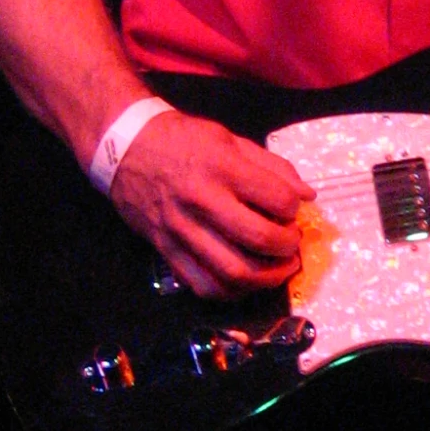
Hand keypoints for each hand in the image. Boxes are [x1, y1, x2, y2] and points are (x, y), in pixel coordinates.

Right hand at [106, 111, 313, 298]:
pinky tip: (248, 280)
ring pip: (234, 272)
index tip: (293, 207)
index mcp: (221, 167)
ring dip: (268, 277)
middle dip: (287, 246)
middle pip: (258, 239)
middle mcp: (201, 201)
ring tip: (280, 267)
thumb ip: (271, 165)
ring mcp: (181, 230)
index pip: (275, 198)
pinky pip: (204, 286)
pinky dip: (233, 291)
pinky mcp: (167, 250)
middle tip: (292, 242)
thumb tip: (306, 195)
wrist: (123, 148)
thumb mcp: (229, 139)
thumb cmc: (181, 140)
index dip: (294, 207)